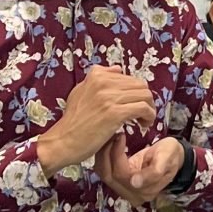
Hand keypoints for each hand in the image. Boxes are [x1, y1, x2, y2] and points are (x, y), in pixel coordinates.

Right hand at [36, 68, 154, 172]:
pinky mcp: (114, 113)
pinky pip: (143, 108)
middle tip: (143, 114)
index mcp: (96, 75)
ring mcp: (109, 97)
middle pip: (140, 85)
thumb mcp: (80, 92)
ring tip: (144, 120)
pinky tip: (143, 125)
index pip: (130, 78)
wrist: (62, 141)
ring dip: (149, 109)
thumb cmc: (72, 122)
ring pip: (145, 95)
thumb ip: (99, 79)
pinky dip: (149, 116)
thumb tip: (117, 69)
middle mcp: (103, 82)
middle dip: (146, 100)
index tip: (134, 104)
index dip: (136, 92)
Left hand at [96, 134, 184, 204]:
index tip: (120, 135)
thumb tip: (135, 183)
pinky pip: (104, 172)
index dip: (117, 155)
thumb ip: (154, 171)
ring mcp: (125, 191)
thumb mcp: (166, 158)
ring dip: (103, 156)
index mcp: (146, 191)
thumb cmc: (170, 154)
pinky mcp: (118, 184)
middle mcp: (133, 195)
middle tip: (112, 135)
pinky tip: (108, 146)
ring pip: (104, 175)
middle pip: (110, 177)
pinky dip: (103, 158)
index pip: (122, 175)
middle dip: (107, 154)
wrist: (171, 156)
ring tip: (110, 139)